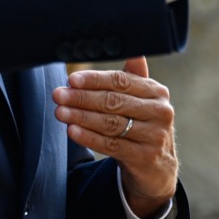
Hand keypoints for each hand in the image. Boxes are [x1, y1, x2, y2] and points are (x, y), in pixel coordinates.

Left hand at [52, 57, 177, 218]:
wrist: (157, 166)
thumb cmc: (142, 124)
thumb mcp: (142, 100)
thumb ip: (133, 77)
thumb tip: (133, 52)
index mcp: (157, 92)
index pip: (121, 81)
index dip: (94, 79)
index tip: (71, 79)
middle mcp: (159, 112)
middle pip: (113, 101)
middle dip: (82, 98)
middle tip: (58, 95)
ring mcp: (154, 136)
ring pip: (110, 123)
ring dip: (81, 117)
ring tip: (60, 112)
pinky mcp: (145, 157)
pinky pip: (111, 145)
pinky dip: (89, 137)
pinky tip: (72, 131)